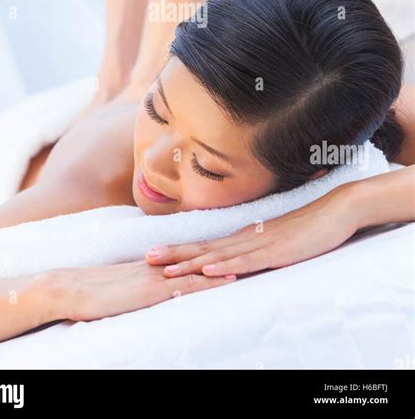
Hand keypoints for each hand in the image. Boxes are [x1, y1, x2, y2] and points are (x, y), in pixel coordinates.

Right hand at [51, 260, 236, 321]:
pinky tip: (226, 281)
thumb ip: (137, 284)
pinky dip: (208, 281)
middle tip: (254, 247)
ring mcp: (155, 277)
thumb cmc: (90, 291)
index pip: (187, 256)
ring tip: (251, 260)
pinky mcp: (151, 291)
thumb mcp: (120, 285)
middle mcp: (158, 266)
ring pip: (198, 269)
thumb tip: (149, 288)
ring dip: (225, 266)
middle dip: (226, 254)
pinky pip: (186, 285)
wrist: (69, 288)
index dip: (211, 253)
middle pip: (199, 258)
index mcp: (151, 265)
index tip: (234, 248)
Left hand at [145, 185, 357, 277]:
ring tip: (165, 268)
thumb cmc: (308, 227)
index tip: (155, 253)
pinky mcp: (277, 253)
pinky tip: (209, 270)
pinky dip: (226, 267)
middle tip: (146, 257)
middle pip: (204, 248)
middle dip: (174, 254)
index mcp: (245, 237)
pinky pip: (247, 262)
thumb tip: (238, 258)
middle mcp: (247, 239)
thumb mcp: (277, 240)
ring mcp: (260, 245)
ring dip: (191, 263)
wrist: (335, 211)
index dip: (180, 249)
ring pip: (219, 256)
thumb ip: (257, 248)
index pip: (206, 245)